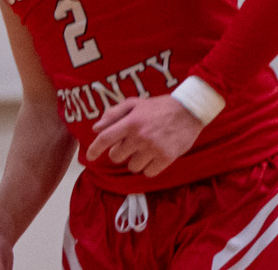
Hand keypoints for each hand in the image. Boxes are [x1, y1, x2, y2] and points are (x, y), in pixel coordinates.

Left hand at [83, 95, 202, 177]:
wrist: (188, 111)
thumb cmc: (158, 107)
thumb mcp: (134, 104)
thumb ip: (113, 114)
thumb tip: (96, 128)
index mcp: (130, 122)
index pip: (106, 138)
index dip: (94, 149)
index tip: (89, 157)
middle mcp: (139, 136)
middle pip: (117, 156)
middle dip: (120, 153)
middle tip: (130, 145)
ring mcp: (153, 149)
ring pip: (132, 167)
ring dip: (135, 161)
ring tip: (144, 150)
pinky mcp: (166, 158)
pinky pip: (148, 173)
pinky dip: (149, 168)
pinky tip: (154, 157)